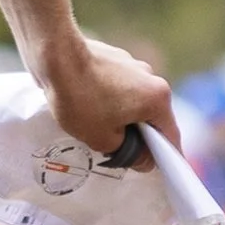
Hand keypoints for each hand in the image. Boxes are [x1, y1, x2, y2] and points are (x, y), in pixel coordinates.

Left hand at [37, 34, 176, 157]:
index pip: (169, 135)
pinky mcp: (114, 58)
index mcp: (157, 99)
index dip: (163, 157)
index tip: (153, 168)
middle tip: (117, 152)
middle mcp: (152, 78)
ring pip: (133, 101)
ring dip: (121, 116)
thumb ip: (129, 153)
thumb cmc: (81, 100)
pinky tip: (86, 106)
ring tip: (95, 128)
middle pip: (151, 116)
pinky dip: (109, 99)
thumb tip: (143, 160)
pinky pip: (118, 86)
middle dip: (137, 135)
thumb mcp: (103, 139)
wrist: (55, 56)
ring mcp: (133, 65)